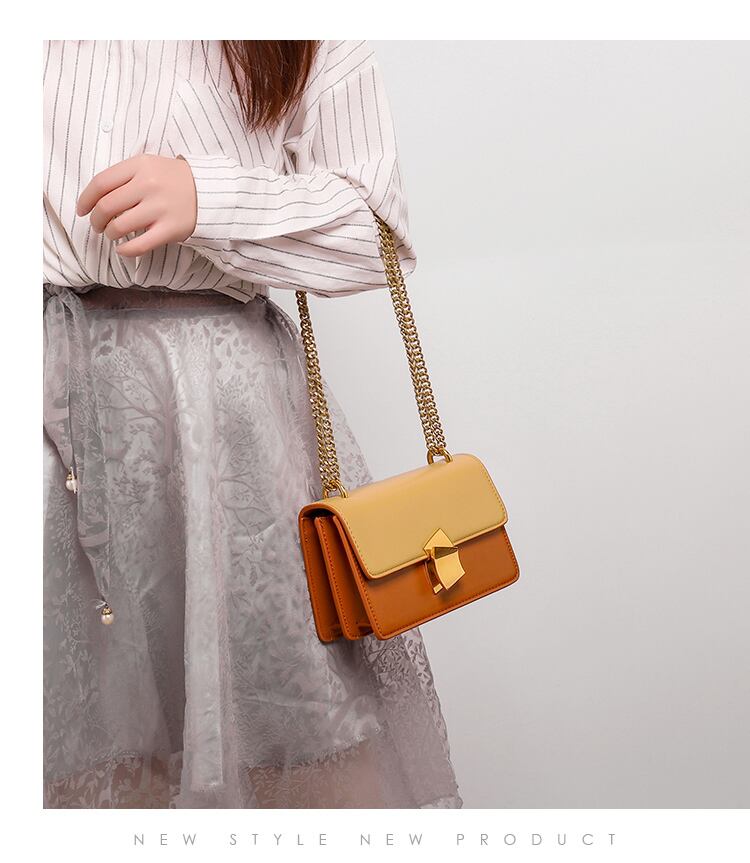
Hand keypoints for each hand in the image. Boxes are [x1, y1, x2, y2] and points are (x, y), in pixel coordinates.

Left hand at [76, 154, 197, 256]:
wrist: (209, 192)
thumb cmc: (173, 180)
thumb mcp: (149, 165)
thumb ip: (124, 176)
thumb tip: (96, 199)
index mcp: (140, 166)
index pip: (101, 183)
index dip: (85, 199)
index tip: (82, 210)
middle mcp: (148, 186)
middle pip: (107, 207)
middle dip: (96, 220)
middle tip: (98, 226)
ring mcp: (159, 209)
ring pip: (119, 227)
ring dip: (110, 234)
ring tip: (112, 234)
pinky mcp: (170, 230)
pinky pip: (139, 245)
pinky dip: (125, 250)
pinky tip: (122, 249)